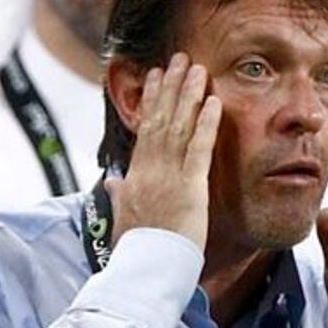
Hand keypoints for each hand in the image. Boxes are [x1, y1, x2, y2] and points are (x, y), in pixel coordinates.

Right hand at [105, 53, 221, 250]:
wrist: (145, 269)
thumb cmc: (137, 249)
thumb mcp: (123, 218)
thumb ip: (120, 196)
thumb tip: (113, 182)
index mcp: (135, 175)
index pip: (145, 129)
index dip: (152, 100)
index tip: (156, 76)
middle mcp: (149, 169)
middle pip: (160, 119)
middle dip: (170, 86)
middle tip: (179, 58)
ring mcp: (169, 176)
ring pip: (178, 126)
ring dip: (188, 95)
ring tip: (196, 68)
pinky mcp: (190, 188)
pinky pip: (198, 149)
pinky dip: (206, 123)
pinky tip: (213, 101)